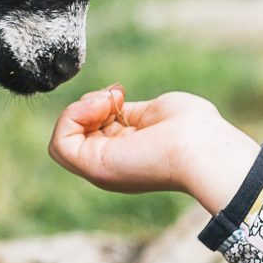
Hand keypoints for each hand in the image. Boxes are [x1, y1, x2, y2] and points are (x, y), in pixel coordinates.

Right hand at [49, 86, 261, 206]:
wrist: (202, 147)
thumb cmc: (192, 129)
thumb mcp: (153, 113)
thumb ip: (129, 112)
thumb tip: (111, 100)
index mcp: (127, 153)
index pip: (92, 128)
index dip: (98, 105)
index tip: (121, 94)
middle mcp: (112, 164)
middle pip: (74, 133)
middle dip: (86, 105)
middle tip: (114, 97)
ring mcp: (100, 168)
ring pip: (62, 138)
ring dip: (77, 110)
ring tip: (106, 102)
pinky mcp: (92, 167)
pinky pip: (59, 142)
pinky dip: (71, 117)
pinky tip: (100, 107)